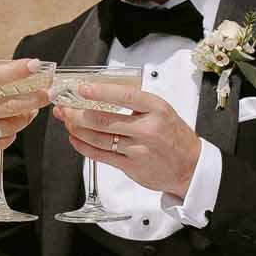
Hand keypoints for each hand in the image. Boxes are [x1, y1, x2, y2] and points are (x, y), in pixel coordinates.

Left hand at [54, 80, 201, 201]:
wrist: (190, 167)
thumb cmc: (174, 137)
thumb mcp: (162, 111)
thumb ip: (136, 103)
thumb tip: (103, 93)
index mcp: (156, 109)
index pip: (124, 96)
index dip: (100, 92)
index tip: (82, 88)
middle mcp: (148, 128)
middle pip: (103, 120)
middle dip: (78, 113)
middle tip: (65, 108)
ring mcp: (139, 149)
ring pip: (99, 138)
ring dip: (78, 130)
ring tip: (68, 122)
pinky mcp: (132, 166)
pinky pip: (102, 156)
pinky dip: (84, 147)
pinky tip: (76, 140)